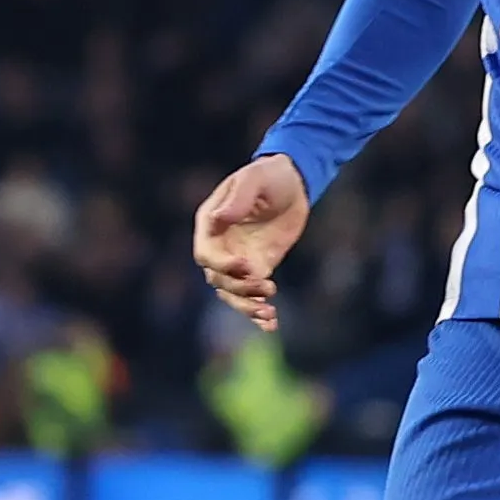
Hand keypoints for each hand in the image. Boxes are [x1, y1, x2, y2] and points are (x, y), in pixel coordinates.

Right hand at [192, 155, 309, 332]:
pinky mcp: (257, 268)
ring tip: (270, 312)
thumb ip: (237, 199)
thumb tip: (218, 220)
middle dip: (240, 288)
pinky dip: (258, 312)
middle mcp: (220, 245)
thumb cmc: (270, 175)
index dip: (222, 265)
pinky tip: (271, 324)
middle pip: (218, 279)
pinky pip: (252, 295)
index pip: (206, 254)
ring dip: (247, 306)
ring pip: (232, 293)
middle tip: (267, 286)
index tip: (247, 266)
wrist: (293, 183)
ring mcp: (237, 259)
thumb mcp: (254, 180)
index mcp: (211, 224)